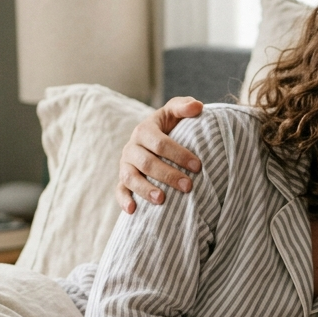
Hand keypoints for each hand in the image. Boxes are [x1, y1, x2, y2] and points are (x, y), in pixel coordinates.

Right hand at [115, 97, 205, 213]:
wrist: (153, 139)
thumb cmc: (169, 126)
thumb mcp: (175, 112)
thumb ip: (184, 106)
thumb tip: (198, 106)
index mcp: (144, 130)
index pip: (160, 143)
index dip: (179, 154)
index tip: (198, 166)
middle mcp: (132, 147)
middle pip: (147, 163)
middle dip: (168, 175)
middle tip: (188, 186)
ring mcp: (125, 164)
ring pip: (131, 177)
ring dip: (145, 189)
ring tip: (162, 199)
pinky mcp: (122, 179)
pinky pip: (119, 190)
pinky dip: (124, 200)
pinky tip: (133, 210)